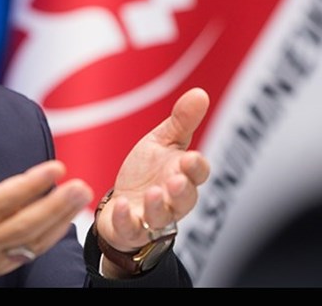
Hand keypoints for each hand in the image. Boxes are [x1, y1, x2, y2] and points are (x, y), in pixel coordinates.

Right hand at [0, 130, 93, 286]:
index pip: (0, 201)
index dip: (30, 185)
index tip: (55, 168)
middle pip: (24, 225)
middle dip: (55, 206)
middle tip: (80, 186)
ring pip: (31, 240)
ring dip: (60, 219)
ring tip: (81, 196)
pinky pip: (29, 252)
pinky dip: (50, 236)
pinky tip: (66, 218)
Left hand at [96, 88, 210, 264]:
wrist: (121, 203)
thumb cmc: (148, 172)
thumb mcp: (163, 142)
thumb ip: (182, 121)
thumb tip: (200, 93)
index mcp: (183, 175)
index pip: (198, 173)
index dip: (196, 168)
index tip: (191, 157)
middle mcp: (172, 200)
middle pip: (185, 200)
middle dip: (182, 191)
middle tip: (175, 180)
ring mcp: (152, 217)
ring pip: (161, 217)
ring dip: (158, 207)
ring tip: (153, 193)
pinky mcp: (130, 229)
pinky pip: (130, 229)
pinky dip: (126, 219)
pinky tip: (122, 205)